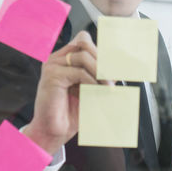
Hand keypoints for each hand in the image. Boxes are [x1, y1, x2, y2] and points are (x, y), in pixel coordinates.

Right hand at [23, 31, 112, 154]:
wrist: (54, 130)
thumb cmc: (71, 111)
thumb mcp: (91, 87)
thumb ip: (100, 74)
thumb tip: (119, 65)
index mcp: (65, 58)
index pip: (85, 40)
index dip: (101, 50)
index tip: (116, 66)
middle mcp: (57, 58)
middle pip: (85, 43)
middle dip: (102, 60)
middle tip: (112, 79)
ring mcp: (53, 65)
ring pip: (83, 56)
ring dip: (100, 71)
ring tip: (107, 86)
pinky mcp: (52, 75)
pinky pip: (79, 72)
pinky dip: (91, 81)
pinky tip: (95, 91)